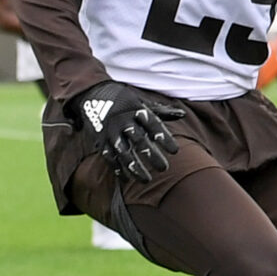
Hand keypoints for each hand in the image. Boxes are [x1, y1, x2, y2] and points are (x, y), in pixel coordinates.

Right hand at [69, 81, 185, 184]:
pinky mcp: (101, 140)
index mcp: (138, 111)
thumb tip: (182, 114)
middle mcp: (125, 121)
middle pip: (140, 140)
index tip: (175, 151)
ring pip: (123, 152)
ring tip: (146, 180)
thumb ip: (162, 111)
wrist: (94, 95)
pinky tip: (126, 180)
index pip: (154, 126)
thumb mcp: (143, 102)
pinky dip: (116, 168)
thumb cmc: (126, 101)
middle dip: (151, 155)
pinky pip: (108, 157)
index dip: (164, 138)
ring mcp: (111, 132)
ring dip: (135, 167)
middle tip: (164, 168)